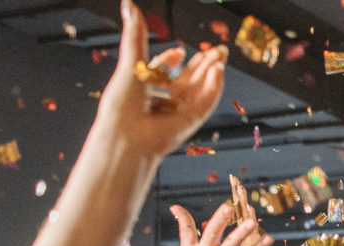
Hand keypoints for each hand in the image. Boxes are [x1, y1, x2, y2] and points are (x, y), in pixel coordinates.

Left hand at [90, 1, 228, 160]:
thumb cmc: (122, 104)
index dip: (171, 61)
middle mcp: (163, 100)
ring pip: (200, 88)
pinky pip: (206, 102)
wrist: (128, 134)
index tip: (178, 51)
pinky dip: (214, 87)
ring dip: (212, 71)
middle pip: (188, 79)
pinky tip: (219, 71)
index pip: (163, 72)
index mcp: (146, 88)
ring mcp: (178, 111)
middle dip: (203, 63)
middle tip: (218, 50)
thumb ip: (135, 33)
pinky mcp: (190, 121)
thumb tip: (128, 4)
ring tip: (221, 55)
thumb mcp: (132, 60)